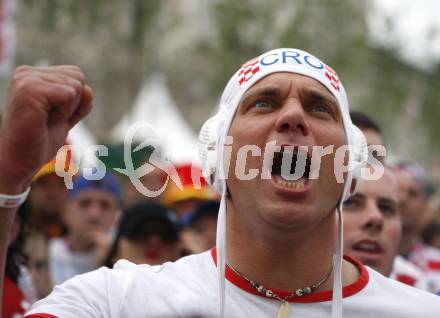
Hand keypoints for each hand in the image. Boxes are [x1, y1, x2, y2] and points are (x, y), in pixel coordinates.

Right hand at [0, 66, 92, 191]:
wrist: (19, 162)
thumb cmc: (39, 141)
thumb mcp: (66, 118)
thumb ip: (79, 103)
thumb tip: (88, 89)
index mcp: (34, 75)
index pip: (75, 74)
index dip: (73, 101)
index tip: (52, 116)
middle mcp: (27, 73)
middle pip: (77, 76)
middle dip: (72, 104)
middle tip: (48, 120)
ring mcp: (26, 79)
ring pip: (75, 85)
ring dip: (67, 110)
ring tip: (44, 120)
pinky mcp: (28, 90)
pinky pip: (68, 95)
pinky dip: (63, 113)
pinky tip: (43, 121)